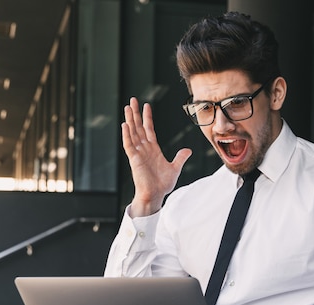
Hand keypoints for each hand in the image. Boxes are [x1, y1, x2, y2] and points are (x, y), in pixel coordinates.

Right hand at [122, 97, 191, 216]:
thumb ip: (180, 158)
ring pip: (132, 133)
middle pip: (138, 127)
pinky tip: (125, 124)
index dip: (147, 117)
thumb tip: (187, 150)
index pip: (149, 129)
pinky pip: (129, 145)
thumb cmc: (162, 184)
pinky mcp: (134, 159)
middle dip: (135, 113)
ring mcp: (138, 153)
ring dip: (130, 120)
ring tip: (127, 107)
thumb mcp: (175, 168)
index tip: (146, 106)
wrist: (155, 195)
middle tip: (132, 100)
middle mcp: (144, 149)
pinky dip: (127, 135)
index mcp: (153, 150)